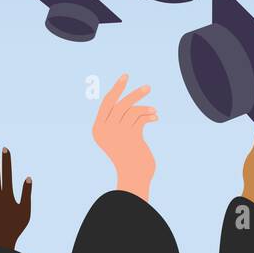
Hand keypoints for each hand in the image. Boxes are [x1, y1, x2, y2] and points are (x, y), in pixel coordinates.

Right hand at [92, 75, 158, 200]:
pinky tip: (155, 118)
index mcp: (98, 129)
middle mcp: (104, 130)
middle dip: (134, 94)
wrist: (134, 175)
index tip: (125, 77)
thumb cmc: (128, 156)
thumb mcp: (122, 136)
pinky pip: (139, 118)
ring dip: (145, 108)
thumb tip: (132, 102)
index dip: (116, 89)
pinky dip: (148, 116)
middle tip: (148, 87)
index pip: (106, 103)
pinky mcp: (129, 136)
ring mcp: (116, 133)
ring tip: (154, 111)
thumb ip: (122, 119)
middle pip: (119, 103)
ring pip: (130, 109)